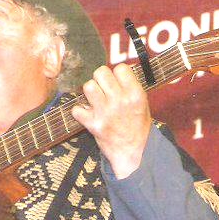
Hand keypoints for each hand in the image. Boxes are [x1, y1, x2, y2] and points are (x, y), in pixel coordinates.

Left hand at [71, 64, 151, 178]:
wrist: (133, 151)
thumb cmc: (137, 125)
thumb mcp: (142, 102)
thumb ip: (129, 86)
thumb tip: (115, 72)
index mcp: (135, 94)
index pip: (120, 68)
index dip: (116, 73)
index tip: (116, 81)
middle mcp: (120, 100)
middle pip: (100, 73)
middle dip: (100, 79)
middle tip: (103, 89)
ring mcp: (105, 112)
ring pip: (88, 86)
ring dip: (90, 92)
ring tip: (95, 100)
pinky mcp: (93, 124)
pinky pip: (76, 109)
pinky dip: (79, 112)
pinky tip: (87, 114)